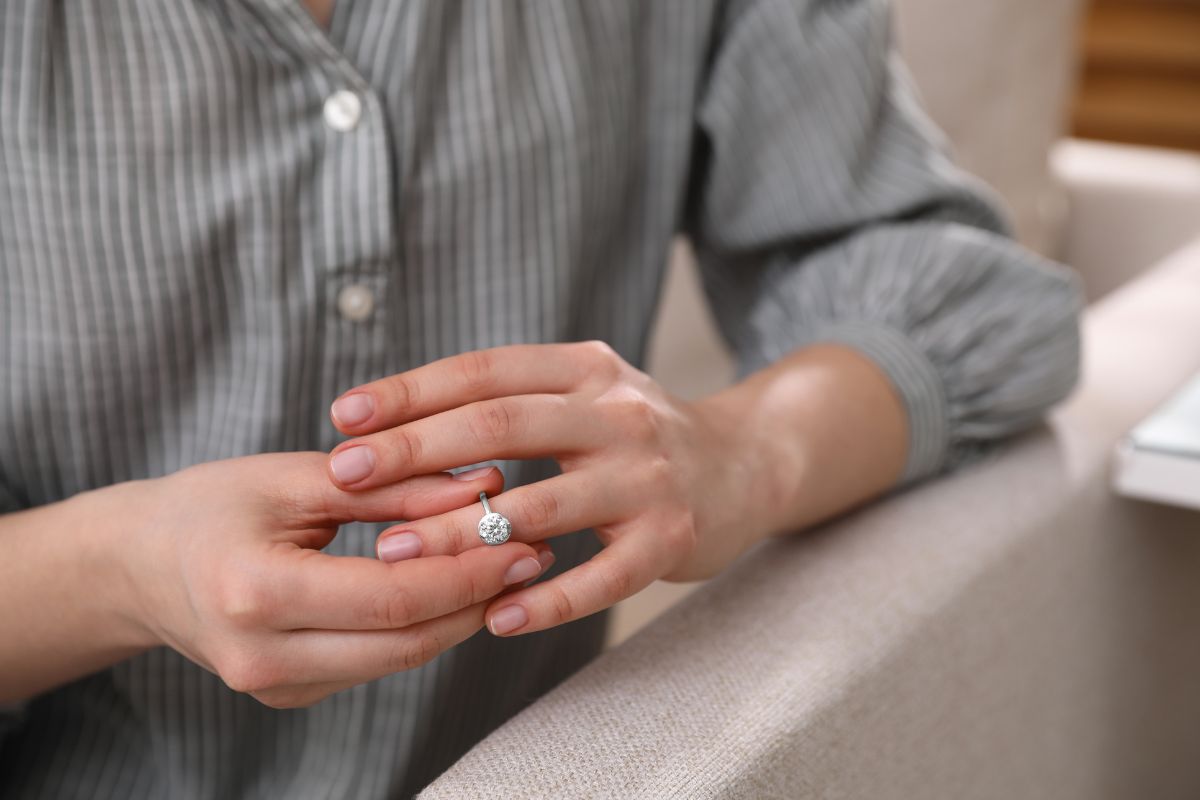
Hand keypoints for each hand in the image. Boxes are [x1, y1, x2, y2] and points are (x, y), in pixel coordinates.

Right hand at [120, 453, 547, 706]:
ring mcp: (275, 688)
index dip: (466, 573)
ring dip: (460, 615)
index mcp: (255, 594)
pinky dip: (422, 626)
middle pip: (406, 642)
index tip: (521, 539)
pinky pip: (377, 662)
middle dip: (478, 599)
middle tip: (532, 553)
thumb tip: (482, 485)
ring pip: (399, 659)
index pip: (391, 598)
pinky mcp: (290, 695)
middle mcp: (262, 658)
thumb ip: (389, 486)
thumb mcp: (293, 477)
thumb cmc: (211, 506)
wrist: (140, 566)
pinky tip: (456, 585)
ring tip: (509, 563)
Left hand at [325, 342, 788, 637]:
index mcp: (586, 369)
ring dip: (463, 532)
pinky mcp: (672, 539)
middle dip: (416, 450)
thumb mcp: (584, 393)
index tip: (343, 415)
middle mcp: (620, 413)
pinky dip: (548, 601)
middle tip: (344, 473)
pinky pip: (601, 577)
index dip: (412, 391)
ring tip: (394, 555)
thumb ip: (510, 400)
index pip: (486, 371)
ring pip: (543, 507)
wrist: (746, 465)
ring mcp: (649, 477)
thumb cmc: (635, 436)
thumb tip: (392, 426)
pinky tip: (495, 619)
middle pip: (504, 425)